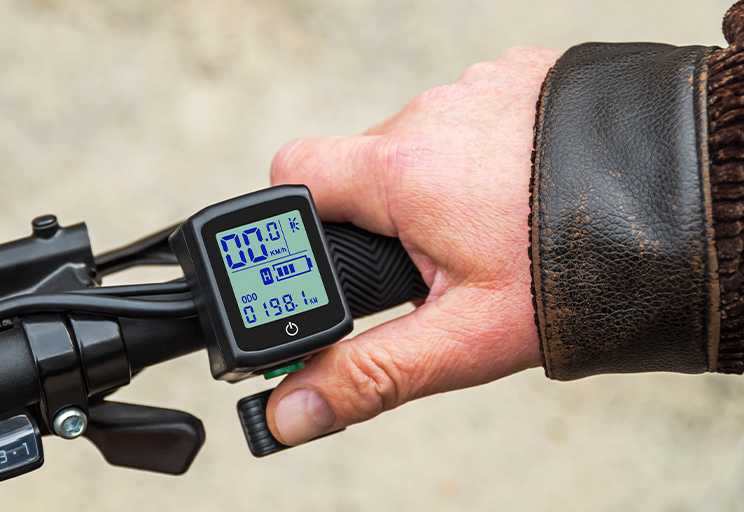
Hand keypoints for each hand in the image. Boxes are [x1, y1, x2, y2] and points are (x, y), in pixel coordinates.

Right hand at [266, 47, 562, 444]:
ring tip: (489, 236)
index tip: (328, 262)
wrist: (695, 199)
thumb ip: (369, 372)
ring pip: (418, 145)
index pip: (295, 173)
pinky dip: (480, 158)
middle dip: (379, 219)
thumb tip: (292, 412)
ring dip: (432, 190)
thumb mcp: (467, 336)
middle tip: (431, 269)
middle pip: (360, 166)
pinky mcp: (518, 78)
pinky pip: (470, 119)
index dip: (297, 222)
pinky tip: (521, 195)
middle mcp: (432, 113)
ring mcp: (478, 89)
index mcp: (402, 170)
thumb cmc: (583, 267)